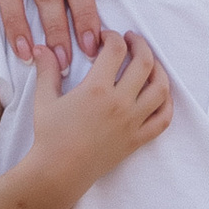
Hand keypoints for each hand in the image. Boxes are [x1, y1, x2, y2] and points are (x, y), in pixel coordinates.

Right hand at [24, 26, 170, 195]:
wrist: (59, 172)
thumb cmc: (50, 136)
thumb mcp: (44, 99)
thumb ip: (46, 70)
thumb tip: (40, 47)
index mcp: (97, 89)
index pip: (116, 50)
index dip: (112, 37)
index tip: (107, 37)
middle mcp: (119, 103)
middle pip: (144, 63)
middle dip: (140, 45)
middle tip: (132, 40)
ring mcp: (132, 122)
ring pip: (160, 88)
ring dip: (159, 69)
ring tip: (149, 63)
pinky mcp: (137, 139)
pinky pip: (163, 118)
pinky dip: (167, 103)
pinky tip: (161, 93)